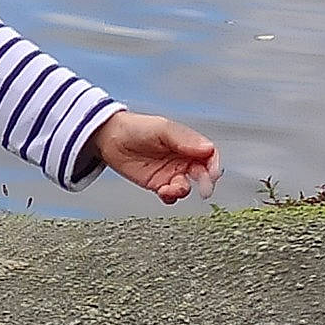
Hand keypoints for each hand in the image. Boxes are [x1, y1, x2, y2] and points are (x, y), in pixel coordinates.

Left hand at [89, 111, 220, 203]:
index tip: (213, 173)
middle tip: (203, 189)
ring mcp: (170, 172)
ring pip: (186, 186)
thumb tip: (207, 148)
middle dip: (205, 182)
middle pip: (202, 173)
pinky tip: (163, 192)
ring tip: (171, 188)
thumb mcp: (161, 128)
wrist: (110, 138)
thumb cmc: (136, 127)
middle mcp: (181, 158)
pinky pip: (170, 195)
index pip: (208, 154)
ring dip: (183, 190)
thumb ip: (184, 138)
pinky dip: (170, 197)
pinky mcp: (157, 184)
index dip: (214, 164)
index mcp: (186, 142)